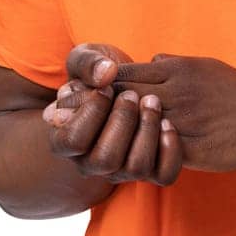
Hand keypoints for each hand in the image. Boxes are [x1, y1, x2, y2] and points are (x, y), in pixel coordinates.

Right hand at [43, 43, 183, 185]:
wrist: (122, 90)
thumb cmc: (97, 76)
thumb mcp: (84, 60)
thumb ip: (88, 63)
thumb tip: (106, 74)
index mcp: (64, 140)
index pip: (73, 141)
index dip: (92, 112)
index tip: (106, 89)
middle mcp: (90, 164)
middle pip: (105, 160)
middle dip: (122, 121)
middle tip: (132, 95)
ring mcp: (120, 171)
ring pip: (136, 168)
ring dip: (147, 131)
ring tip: (152, 102)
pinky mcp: (149, 171)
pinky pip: (164, 175)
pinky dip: (170, 150)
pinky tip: (168, 123)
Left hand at [97, 53, 235, 173]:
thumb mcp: (204, 66)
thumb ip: (175, 64)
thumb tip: (153, 59)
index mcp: (175, 70)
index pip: (121, 76)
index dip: (99, 89)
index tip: (85, 100)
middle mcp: (175, 93)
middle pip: (120, 101)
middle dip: (97, 112)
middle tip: (75, 124)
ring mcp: (184, 122)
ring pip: (135, 130)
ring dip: (116, 139)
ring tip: (97, 146)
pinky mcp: (196, 150)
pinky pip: (159, 157)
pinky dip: (141, 159)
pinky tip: (130, 163)